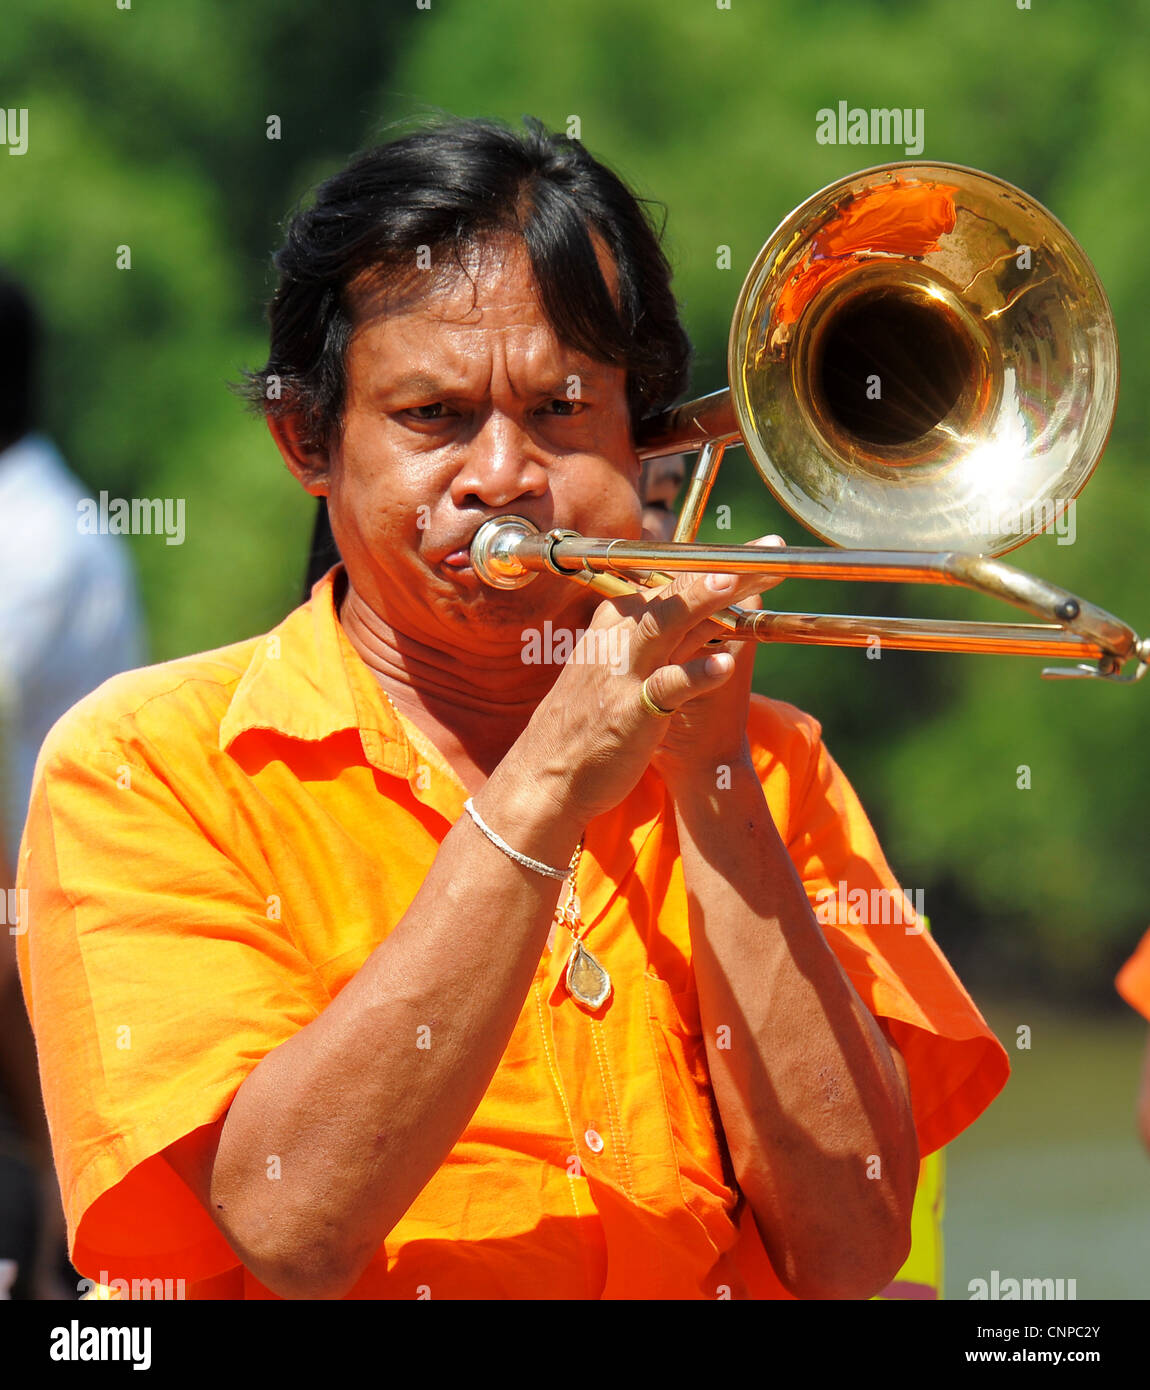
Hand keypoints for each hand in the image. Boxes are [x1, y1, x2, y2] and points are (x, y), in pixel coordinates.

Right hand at [511, 535, 786, 824]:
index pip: (670, 583)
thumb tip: (696, 608)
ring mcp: (625, 674)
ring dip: (698, 601)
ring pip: (664, 625)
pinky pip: (666, 688)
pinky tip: (725, 666)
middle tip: (768, 550)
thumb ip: (658, 636)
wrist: (546, 775)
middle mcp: (620, 639)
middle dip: (720, 568)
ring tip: (734, 579)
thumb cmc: (588, 719)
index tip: (758, 552)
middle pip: (673, 593)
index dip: (714, 563)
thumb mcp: (616, 666)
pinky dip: (695, 675)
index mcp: (617, 624)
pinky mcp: (632, 712)